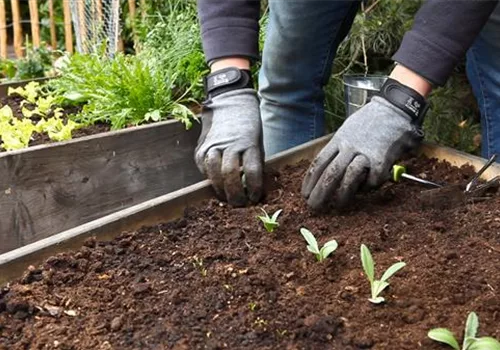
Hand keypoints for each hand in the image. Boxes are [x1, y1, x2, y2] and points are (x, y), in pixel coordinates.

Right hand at [195, 88, 263, 206]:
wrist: (229, 102)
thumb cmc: (248, 126)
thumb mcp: (257, 143)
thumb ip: (254, 163)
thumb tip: (253, 188)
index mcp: (249, 143)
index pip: (252, 172)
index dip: (254, 189)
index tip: (255, 198)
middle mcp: (230, 145)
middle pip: (231, 175)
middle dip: (235, 194)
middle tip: (240, 204)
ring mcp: (213, 146)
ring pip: (215, 174)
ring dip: (221, 190)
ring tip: (227, 199)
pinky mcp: (201, 148)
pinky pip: (205, 169)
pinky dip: (211, 180)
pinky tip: (217, 185)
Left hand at [301, 95, 423, 210]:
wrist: (394, 110)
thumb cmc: (369, 121)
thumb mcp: (347, 130)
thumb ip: (338, 148)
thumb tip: (326, 168)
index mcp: (338, 140)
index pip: (319, 163)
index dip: (310, 180)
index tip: (304, 193)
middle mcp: (349, 147)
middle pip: (330, 173)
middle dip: (320, 193)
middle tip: (314, 206)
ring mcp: (365, 153)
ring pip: (348, 178)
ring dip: (342, 194)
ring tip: (338, 205)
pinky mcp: (382, 160)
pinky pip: (372, 179)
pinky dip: (368, 187)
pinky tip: (366, 189)